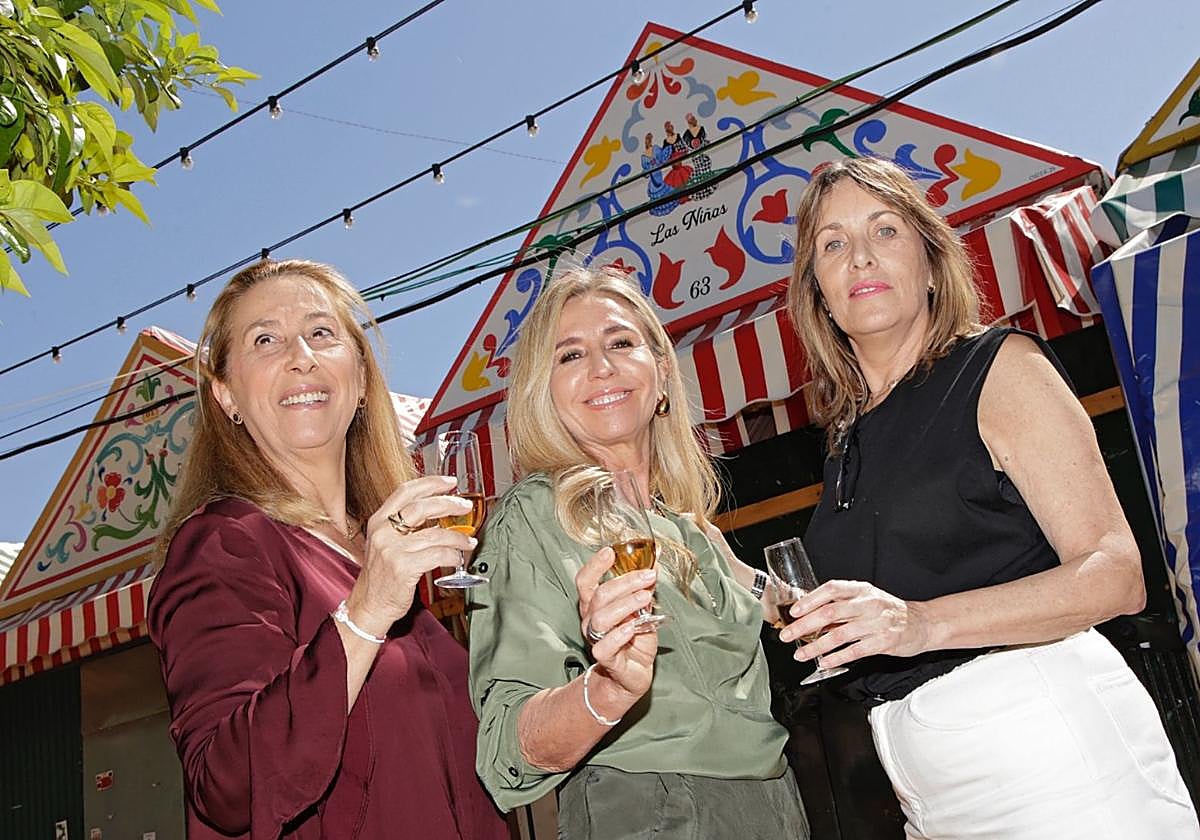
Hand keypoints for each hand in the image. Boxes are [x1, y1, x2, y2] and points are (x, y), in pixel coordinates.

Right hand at [345, 475, 475, 634]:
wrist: (369, 605)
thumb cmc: (382, 575)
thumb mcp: (385, 543)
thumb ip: (405, 526)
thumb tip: (438, 511)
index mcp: (378, 521)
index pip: (405, 492)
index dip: (430, 483)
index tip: (450, 482)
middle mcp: (383, 532)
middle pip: (422, 507)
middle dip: (449, 504)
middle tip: (465, 506)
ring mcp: (392, 550)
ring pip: (435, 534)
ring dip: (458, 537)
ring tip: (468, 540)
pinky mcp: (403, 568)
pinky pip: (437, 555)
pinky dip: (452, 556)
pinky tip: (458, 558)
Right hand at [574, 546, 658, 707]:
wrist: (633, 675)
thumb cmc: (635, 640)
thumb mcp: (642, 610)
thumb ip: (645, 588)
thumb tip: (655, 562)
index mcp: (595, 605)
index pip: (586, 582)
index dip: (595, 566)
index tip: (610, 552)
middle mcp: (591, 621)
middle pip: (599, 596)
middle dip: (625, 582)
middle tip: (648, 576)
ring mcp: (596, 640)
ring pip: (601, 618)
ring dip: (625, 604)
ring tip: (646, 598)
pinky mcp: (607, 660)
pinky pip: (605, 646)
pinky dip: (619, 634)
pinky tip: (633, 627)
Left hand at [780, 580, 933, 668]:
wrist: (922, 623)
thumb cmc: (888, 610)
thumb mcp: (866, 598)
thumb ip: (841, 603)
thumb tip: (809, 610)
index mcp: (861, 590)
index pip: (831, 589)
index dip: (810, 599)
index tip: (794, 611)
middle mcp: (868, 604)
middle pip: (830, 612)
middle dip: (804, 625)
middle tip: (787, 635)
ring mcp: (876, 623)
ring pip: (839, 635)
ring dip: (816, 646)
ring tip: (801, 654)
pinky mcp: (883, 642)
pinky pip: (855, 651)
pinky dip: (837, 658)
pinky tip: (824, 662)